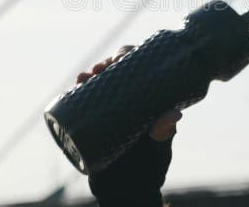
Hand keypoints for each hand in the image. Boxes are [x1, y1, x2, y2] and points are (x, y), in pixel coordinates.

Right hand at [79, 45, 181, 205]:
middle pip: (116, 76)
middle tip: (99, 68)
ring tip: (84, 76)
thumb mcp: (158, 150)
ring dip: (90, 77)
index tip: (121, 57)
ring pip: (99, 88)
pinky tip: (75, 87)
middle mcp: (129, 104)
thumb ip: (163, 134)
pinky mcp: (94, 125)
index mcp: (148, 103)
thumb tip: (173, 115)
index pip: (139, 73)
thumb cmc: (149, 168)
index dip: (129, 59)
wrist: (128, 192)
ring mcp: (110, 113)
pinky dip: (78, 94)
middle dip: (105, 66)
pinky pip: (85, 105)